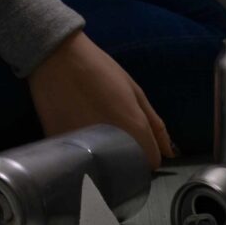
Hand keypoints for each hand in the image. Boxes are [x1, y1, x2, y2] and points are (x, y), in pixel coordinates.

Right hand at [27, 29, 174, 170]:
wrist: (56, 57)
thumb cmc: (99, 68)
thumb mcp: (133, 90)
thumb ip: (154, 123)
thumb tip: (170, 153)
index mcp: (134, 129)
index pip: (151, 162)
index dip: (147, 152)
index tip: (136, 140)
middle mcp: (112, 145)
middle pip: (126, 167)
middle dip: (125, 158)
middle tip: (114, 136)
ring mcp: (85, 148)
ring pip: (102, 167)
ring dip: (103, 158)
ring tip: (95, 137)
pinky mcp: (63, 148)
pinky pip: (79, 160)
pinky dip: (81, 154)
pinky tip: (78, 138)